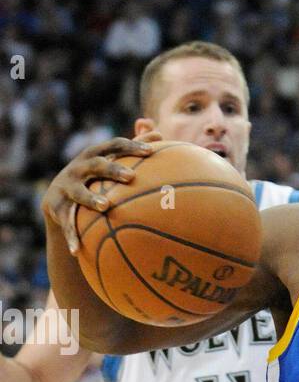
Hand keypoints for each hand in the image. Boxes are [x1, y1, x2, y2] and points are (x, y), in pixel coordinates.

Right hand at [41, 133, 161, 255]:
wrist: (58, 200)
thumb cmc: (95, 179)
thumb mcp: (110, 162)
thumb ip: (132, 148)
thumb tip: (159, 131)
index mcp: (95, 155)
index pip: (115, 146)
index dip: (132, 146)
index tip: (151, 151)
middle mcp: (79, 168)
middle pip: (96, 165)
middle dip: (113, 169)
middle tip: (131, 177)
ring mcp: (67, 187)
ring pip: (78, 192)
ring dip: (91, 198)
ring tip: (105, 206)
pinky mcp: (57, 207)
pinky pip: (67, 223)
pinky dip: (72, 236)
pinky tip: (77, 250)